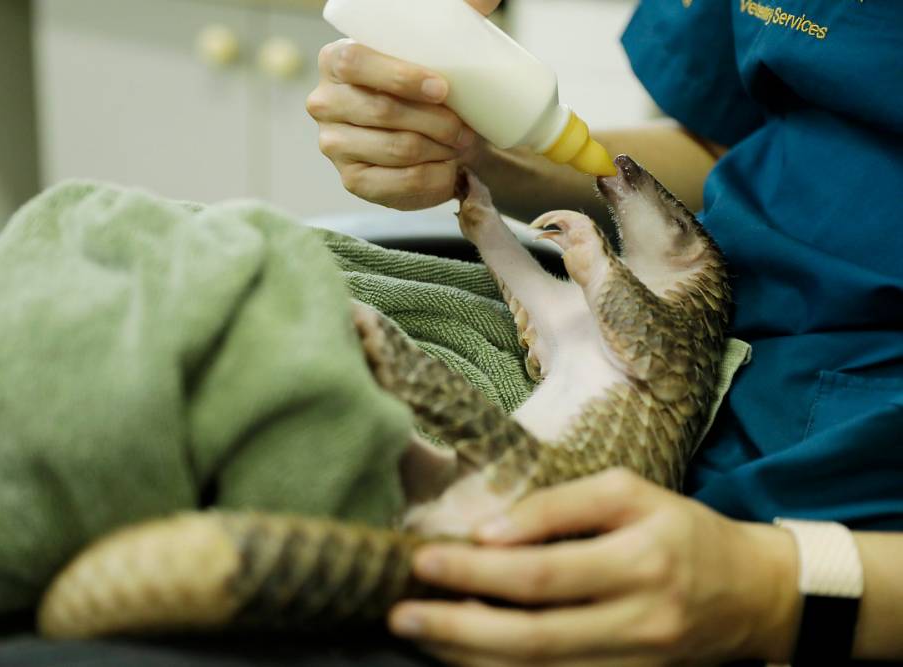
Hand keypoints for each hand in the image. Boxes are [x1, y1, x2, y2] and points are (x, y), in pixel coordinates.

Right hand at [306, 0, 496, 209]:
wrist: (427, 134)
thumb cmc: (427, 85)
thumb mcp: (437, 46)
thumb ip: (458, 14)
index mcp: (335, 60)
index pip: (356, 62)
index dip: (400, 76)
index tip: (442, 88)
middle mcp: (325, 102)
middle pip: (381, 110)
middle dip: (434, 121)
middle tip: (465, 128)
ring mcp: (334, 145)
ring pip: (396, 148)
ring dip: (438, 149)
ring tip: (460, 145)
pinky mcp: (352, 180)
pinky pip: (399, 184)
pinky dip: (433, 178)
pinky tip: (447, 169)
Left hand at [389, 469, 800, 665]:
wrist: (753, 595)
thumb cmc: (681, 530)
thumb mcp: (629, 493)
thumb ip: (558, 507)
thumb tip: (489, 532)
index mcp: (640, 560)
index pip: (544, 573)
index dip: (478, 572)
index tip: (424, 559)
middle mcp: (639, 621)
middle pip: (533, 636)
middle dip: (457, 627)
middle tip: (400, 611)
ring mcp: (635, 665)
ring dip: (470, 658)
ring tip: (419, 635)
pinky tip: (465, 658)